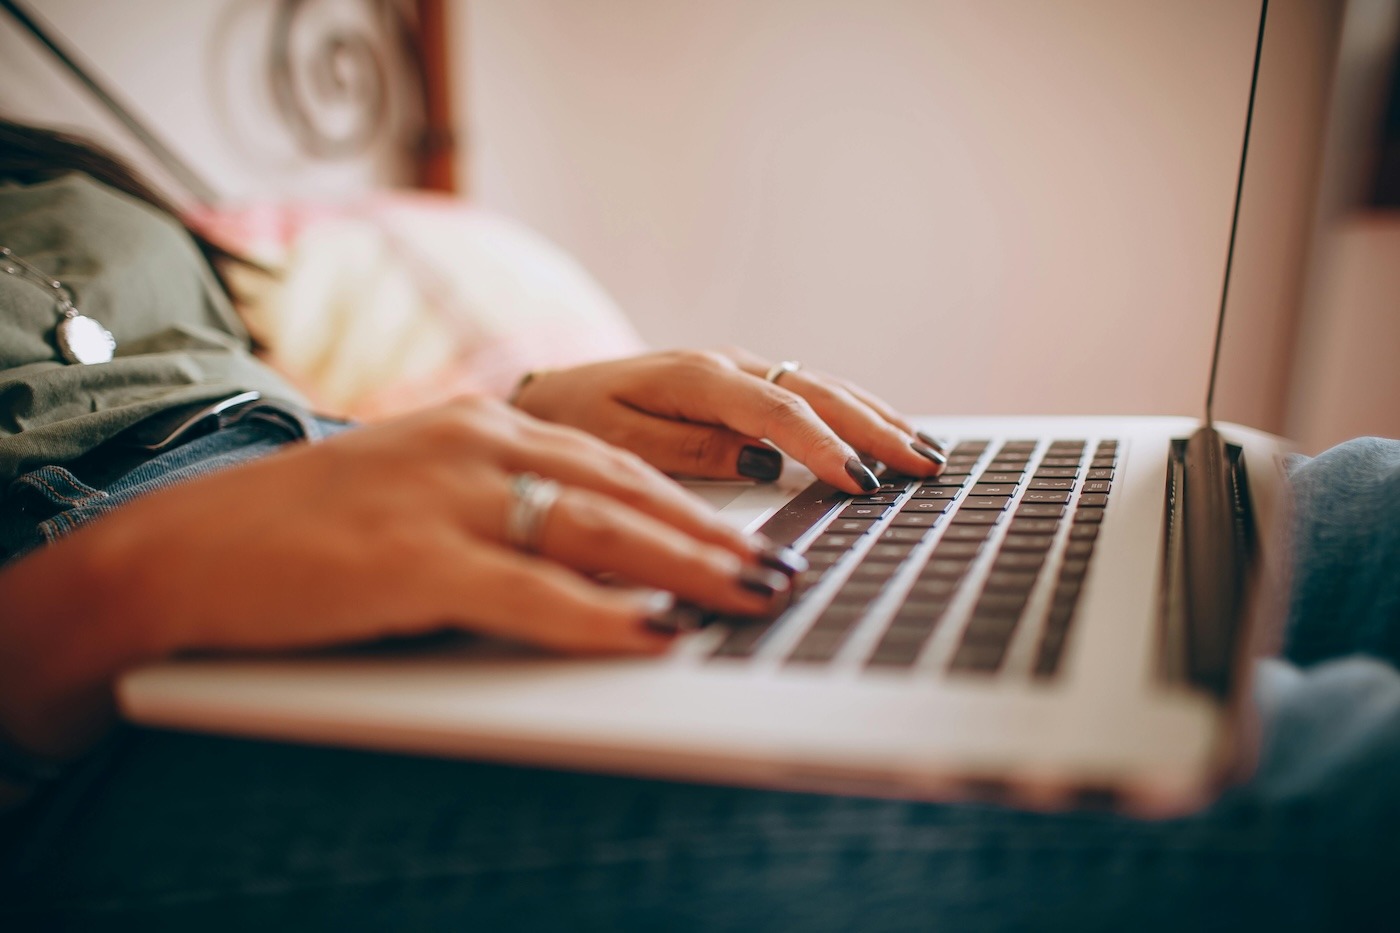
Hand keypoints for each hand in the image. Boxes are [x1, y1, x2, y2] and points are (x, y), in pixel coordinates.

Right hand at [0, 397, 800, 756]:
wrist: (187, 546)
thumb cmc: (308, 529)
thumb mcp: (423, 494)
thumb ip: (506, 505)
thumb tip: (599, 557)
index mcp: (484, 424)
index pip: (617, 460)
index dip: (695, 500)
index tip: (754, 535)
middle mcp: (476, 444)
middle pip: (627, 490)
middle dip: (715, 535)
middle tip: (782, 574)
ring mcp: (445, 498)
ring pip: (598, 530)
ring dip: (687, 568)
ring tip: (752, 599)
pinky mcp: (410, 560)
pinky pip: (527, 593)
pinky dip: (598, 618)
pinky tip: (652, 638)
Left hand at [511, 348, 946, 492]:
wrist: (552, 394)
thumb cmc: (577, 421)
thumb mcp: (615, 442)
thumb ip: (686, 451)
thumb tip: (760, 462)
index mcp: (694, 377)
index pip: (775, 411)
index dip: (821, 446)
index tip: (859, 481)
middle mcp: (726, 364)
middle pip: (815, 392)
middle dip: (873, 430)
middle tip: (923, 465)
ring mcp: (739, 368)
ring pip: (823, 387)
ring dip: (876, 418)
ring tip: (926, 451)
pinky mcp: (744, 381)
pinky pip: (811, 392)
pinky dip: (855, 411)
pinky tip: (887, 431)